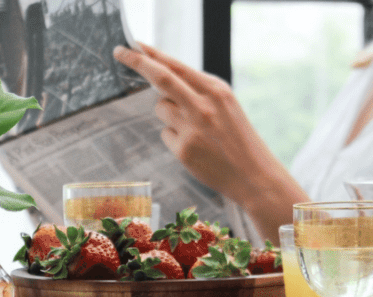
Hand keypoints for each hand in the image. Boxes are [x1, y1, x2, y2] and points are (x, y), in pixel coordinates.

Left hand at [113, 43, 305, 239]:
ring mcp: (191, 128)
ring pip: (160, 108)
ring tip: (194, 129)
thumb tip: (162, 77)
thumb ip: (198, 90)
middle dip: (136, 61)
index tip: (134, 44)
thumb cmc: (238, 138)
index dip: (151, 54)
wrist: (254, 175)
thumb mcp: (226, 105)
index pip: (176, 66)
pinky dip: (175, 138)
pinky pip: (165, 134)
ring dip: (168, 114)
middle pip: (160, 78)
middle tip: (119, 52)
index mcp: (216, 90)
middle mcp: (203, 105)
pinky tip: (195, 147)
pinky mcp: (183, 150)